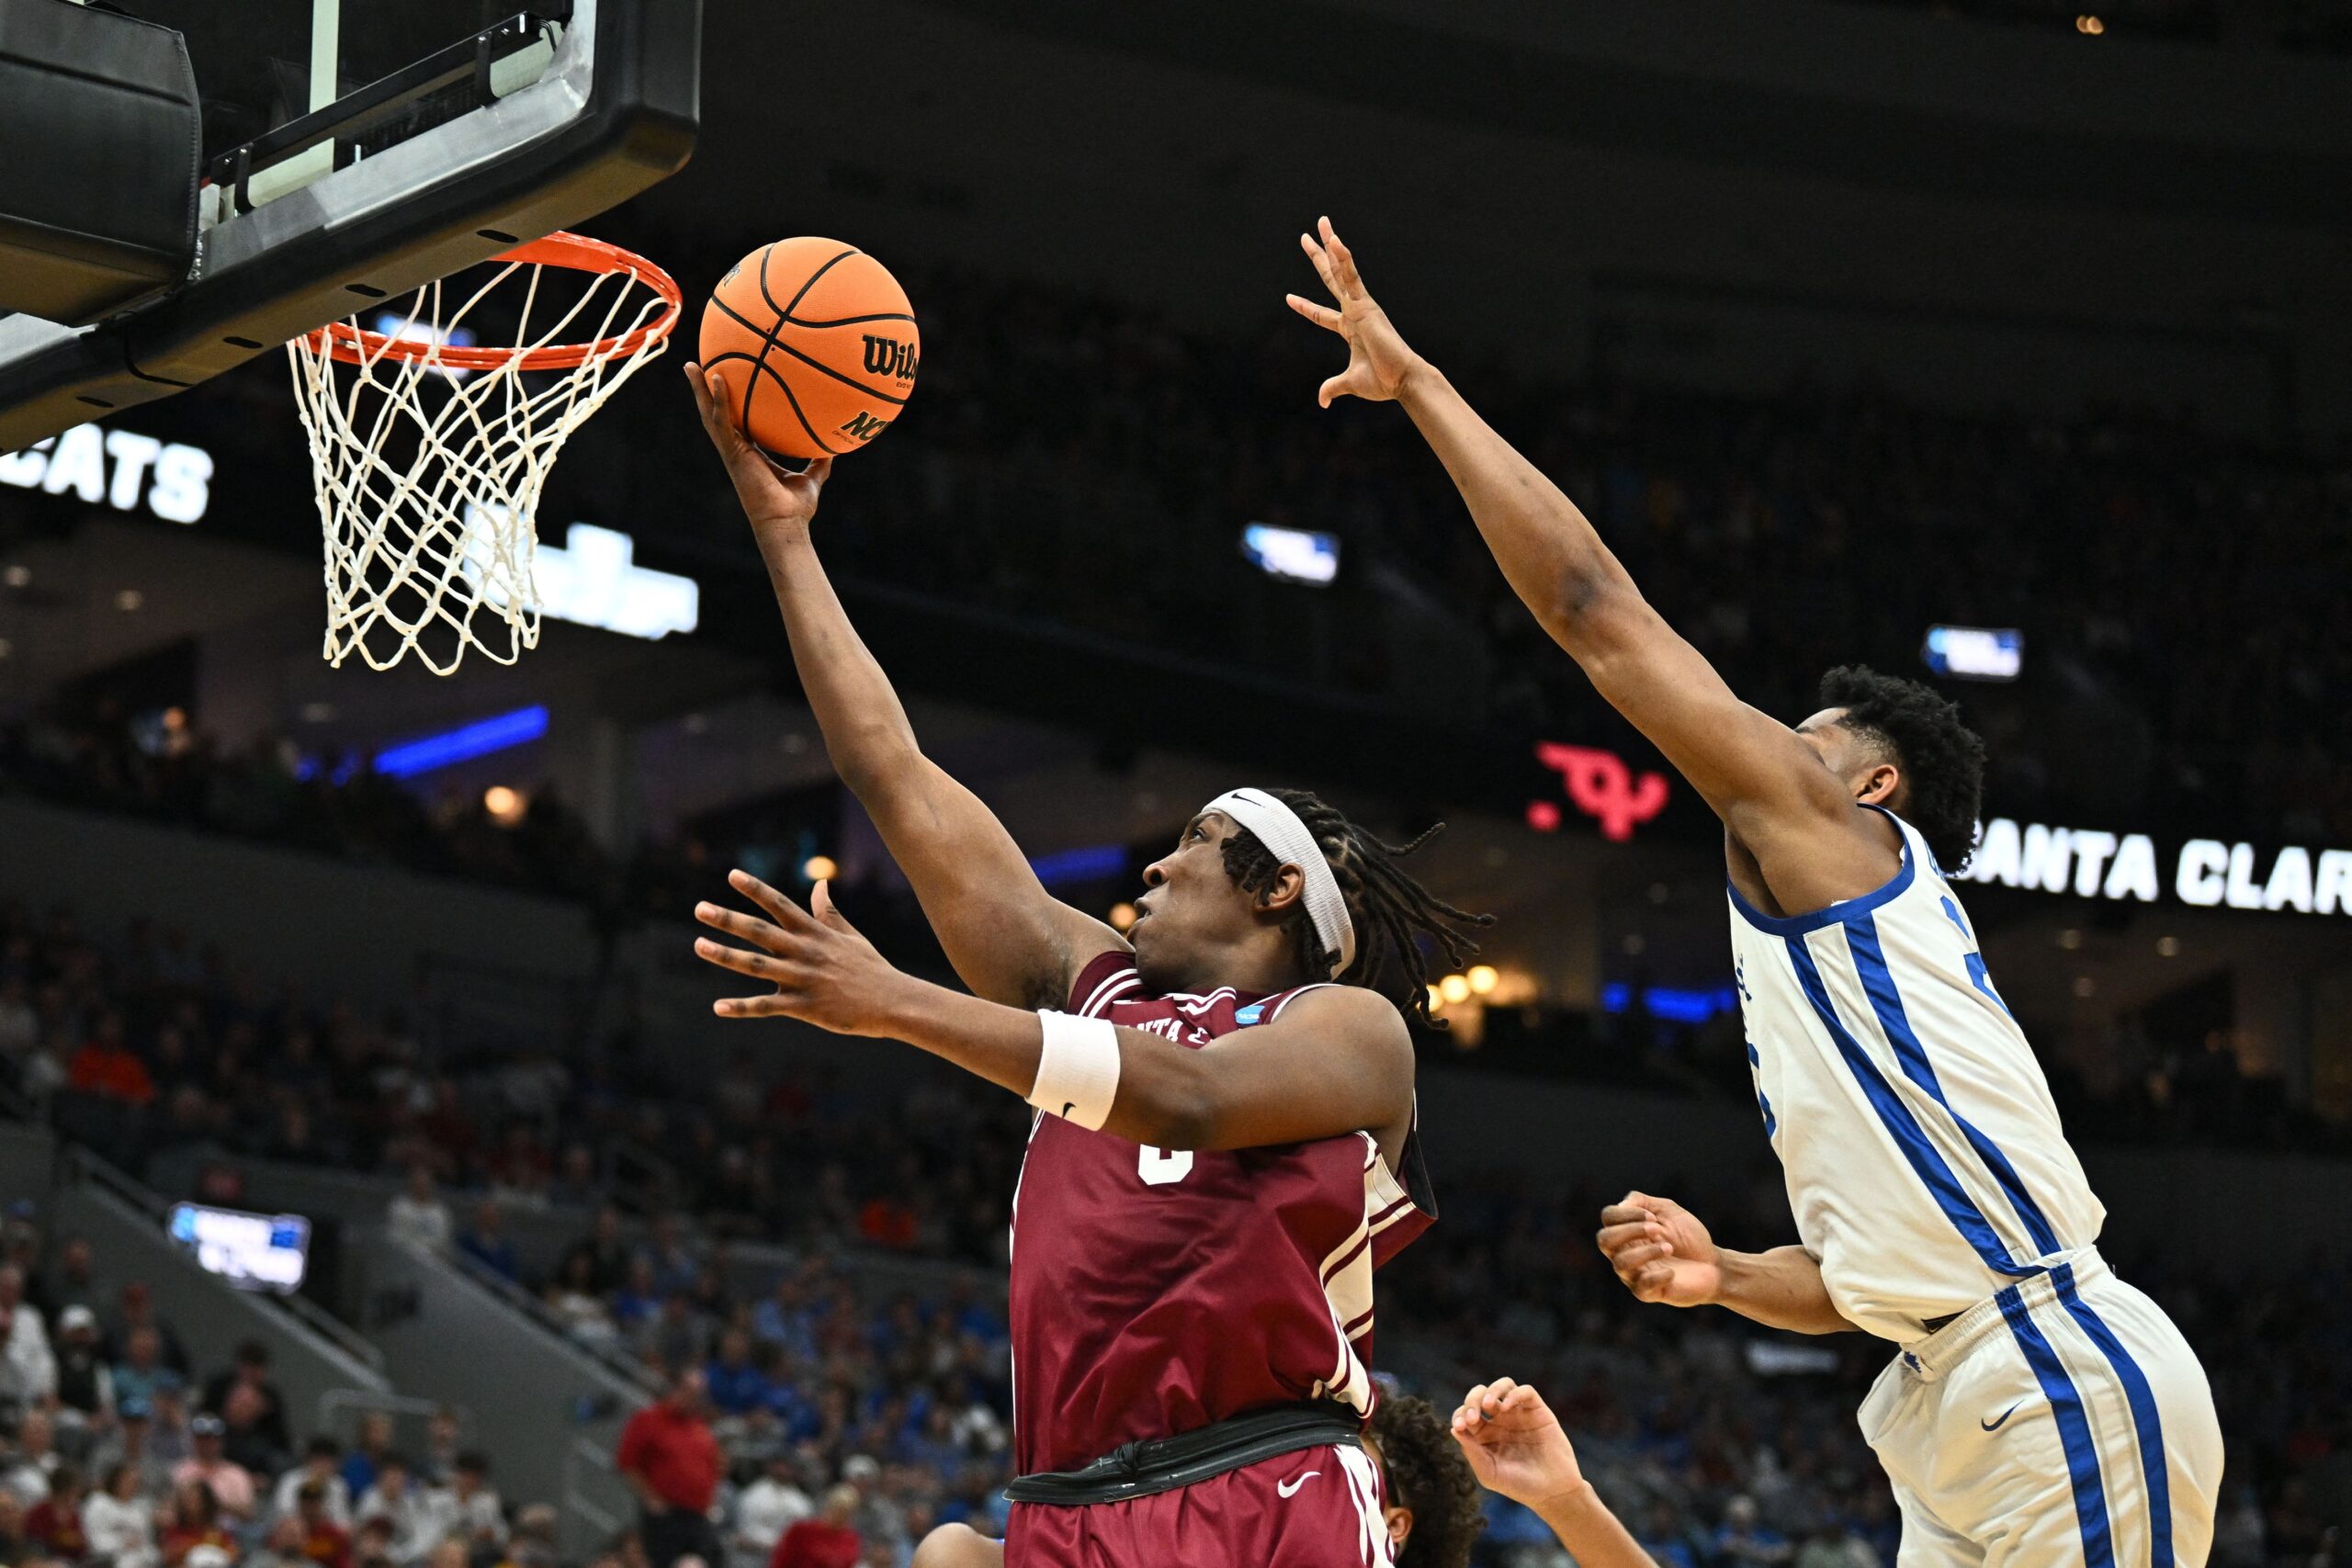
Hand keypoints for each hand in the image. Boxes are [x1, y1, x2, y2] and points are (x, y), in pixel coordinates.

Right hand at [685, 362, 831, 550]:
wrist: (786, 524)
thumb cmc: (796, 508)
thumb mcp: (813, 478)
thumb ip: (820, 462)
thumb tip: (833, 448)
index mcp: (750, 454)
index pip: (735, 423)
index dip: (727, 405)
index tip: (724, 384)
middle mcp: (736, 450)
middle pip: (714, 414)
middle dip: (703, 391)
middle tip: (696, 367)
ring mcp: (731, 452)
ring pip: (709, 414)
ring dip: (699, 390)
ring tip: (691, 365)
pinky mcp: (733, 454)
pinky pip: (723, 422)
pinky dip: (720, 400)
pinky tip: (718, 379)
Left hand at [693, 872, 906, 1035]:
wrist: (892, 1001)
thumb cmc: (870, 967)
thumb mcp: (849, 935)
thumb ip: (828, 911)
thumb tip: (820, 882)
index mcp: (815, 932)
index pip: (780, 904)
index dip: (756, 889)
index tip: (732, 875)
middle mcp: (805, 951)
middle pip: (760, 932)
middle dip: (728, 919)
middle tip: (700, 908)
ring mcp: (803, 979)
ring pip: (756, 965)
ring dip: (725, 955)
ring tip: (698, 945)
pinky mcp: (804, 1007)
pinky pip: (767, 1007)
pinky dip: (742, 1008)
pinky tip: (718, 1007)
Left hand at [1286, 216, 1426, 406]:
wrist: (1402, 380)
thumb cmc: (1383, 381)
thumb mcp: (1349, 383)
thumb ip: (1333, 387)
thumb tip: (1321, 401)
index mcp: (1350, 329)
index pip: (1321, 315)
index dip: (1305, 307)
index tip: (1288, 298)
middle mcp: (1354, 312)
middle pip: (1331, 279)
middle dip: (1318, 257)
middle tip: (1306, 236)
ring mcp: (1360, 306)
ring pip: (1341, 270)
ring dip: (1330, 246)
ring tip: (1321, 223)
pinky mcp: (1366, 305)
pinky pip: (1352, 278)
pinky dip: (1345, 259)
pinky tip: (1335, 241)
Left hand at [1449, 1379, 1586, 1512]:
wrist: (1552, 1492)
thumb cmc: (1519, 1486)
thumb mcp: (1489, 1473)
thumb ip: (1472, 1451)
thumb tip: (1454, 1429)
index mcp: (1484, 1434)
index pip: (1465, 1413)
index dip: (1459, 1415)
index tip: (1460, 1427)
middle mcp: (1500, 1420)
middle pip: (1480, 1394)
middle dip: (1472, 1400)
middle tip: (1472, 1418)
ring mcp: (1519, 1414)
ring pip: (1503, 1385)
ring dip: (1492, 1391)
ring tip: (1488, 1405)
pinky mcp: (1538, 1411)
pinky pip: (1526, 1391)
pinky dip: (1514, 1394)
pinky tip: (1507, 1407)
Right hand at [1596, 1191, 1722, 1306]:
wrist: (1713, 1264)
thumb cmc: (1688, 1237)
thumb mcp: (1668, 1210)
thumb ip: (1642, 1202)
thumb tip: (1620, 1206)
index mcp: (1627, 1231)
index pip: (1608, 1218)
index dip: (1626, 1213)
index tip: (1653, 1216)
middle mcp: (1624, 1252)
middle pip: (1604, 1240)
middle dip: (1630, 1230)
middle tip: (1657, 1229)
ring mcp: (1634, 1273)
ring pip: (1621, 1263)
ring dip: (1647, 1252)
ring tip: (1669, 1248)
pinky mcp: (1647, 1293)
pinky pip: (1641, 1285)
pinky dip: (1658, 1275)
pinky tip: (1672, 1271)